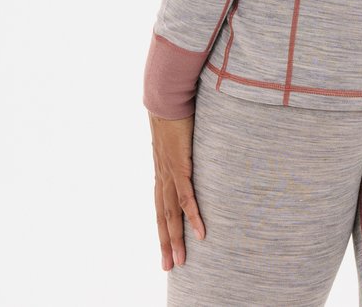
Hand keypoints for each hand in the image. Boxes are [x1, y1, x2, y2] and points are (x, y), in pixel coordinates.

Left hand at [149, 110, 205, 270]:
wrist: (166, 96)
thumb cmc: (175, 108)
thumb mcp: (178, 131)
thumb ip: (184, 142)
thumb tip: (195, 141)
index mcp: (162, 169)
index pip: (161, 205)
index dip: (163, 226)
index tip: (166, 245)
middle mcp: (163, 175)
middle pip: (163, 216)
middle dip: (165, 243)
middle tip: (170, 267)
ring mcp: (170, 172)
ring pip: (172, 214)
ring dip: (176, 239)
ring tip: (181, 260)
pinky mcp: (179, 166)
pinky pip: (187, 197)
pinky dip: (193, 216)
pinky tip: (201, 232)